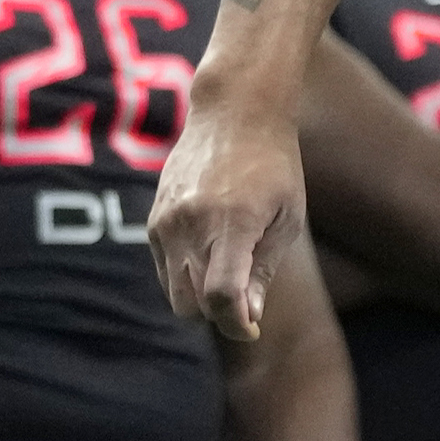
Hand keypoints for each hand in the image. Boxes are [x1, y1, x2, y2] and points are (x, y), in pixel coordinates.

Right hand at [150, 88, 308, 343]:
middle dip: (218, 313)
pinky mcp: (153, 221)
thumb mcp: (286, 219)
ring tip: (231, 264)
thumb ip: (263, 272)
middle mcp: (191, 224)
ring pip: (174, 294)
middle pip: (191, 306)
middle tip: (246, 294)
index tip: (252, 327)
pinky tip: (211, 249)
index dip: (236, 324)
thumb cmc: (274, 166)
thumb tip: (247, 318)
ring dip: (200, 297)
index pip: (220, 296)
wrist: (234, 113)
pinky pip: (164, 270)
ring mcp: (165, 222)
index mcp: (232, 223)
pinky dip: (186, 276)